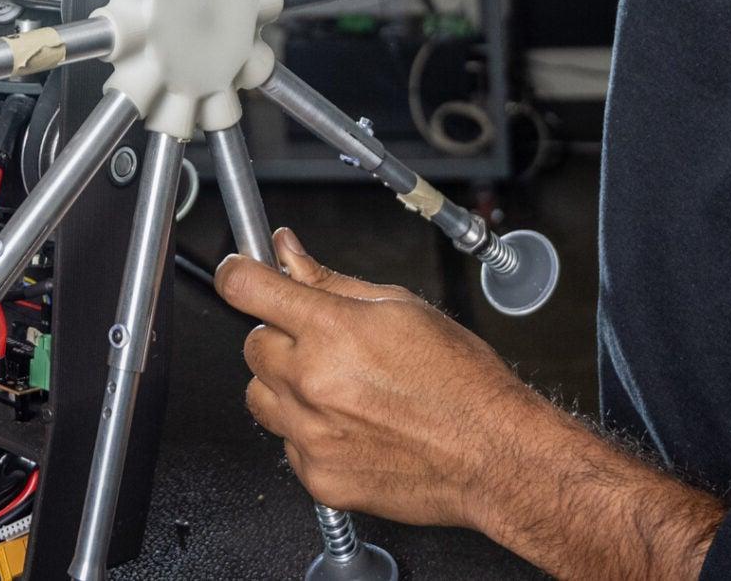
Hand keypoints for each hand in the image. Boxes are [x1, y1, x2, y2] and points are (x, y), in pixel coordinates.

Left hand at [221, 229, 723, 578]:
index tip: (237, 272)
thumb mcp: (400, 307)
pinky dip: (306, 431)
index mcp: (332, 332)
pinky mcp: (316, 476)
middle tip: (322, 342)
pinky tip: (349, 424)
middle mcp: (313, 383)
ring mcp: (311, 435)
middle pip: (252, 344)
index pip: (247, 289)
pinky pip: (285, 442)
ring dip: (285, 385)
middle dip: (280, 336)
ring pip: (259, 395)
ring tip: (336, 387)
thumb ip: (332, 282)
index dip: (237, 273)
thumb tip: (289, 254)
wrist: (492, 454)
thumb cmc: (461, 383)